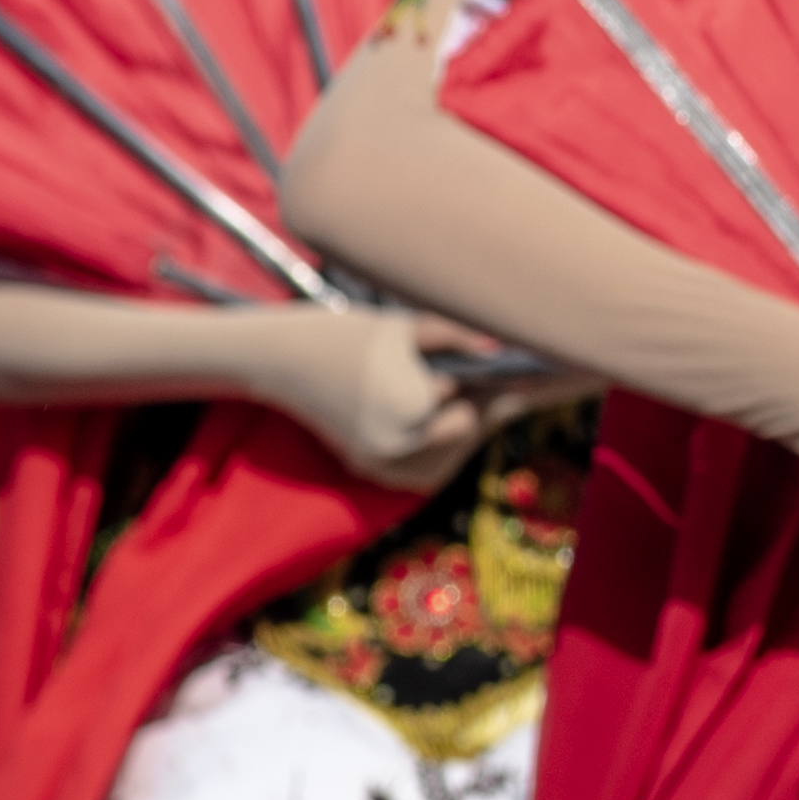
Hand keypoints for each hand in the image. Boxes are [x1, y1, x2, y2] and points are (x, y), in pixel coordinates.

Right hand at [252, 306, 489, 490]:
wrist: (280, 358)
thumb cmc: (346, 334)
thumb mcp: (406, 327)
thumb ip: (459, 337)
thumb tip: (501, 350)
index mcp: (415, 411)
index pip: (479, 411)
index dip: (501, 392)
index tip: (518, 381)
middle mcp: (399, 446)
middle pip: (466, 436)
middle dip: (479, 408)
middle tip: (488, 384)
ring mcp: (379, 462)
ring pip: (445, 462)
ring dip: (459, 434)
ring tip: (462, 398)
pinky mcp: (365, 467)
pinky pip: (419, 473)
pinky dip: (434, 453)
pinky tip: (438, 420)